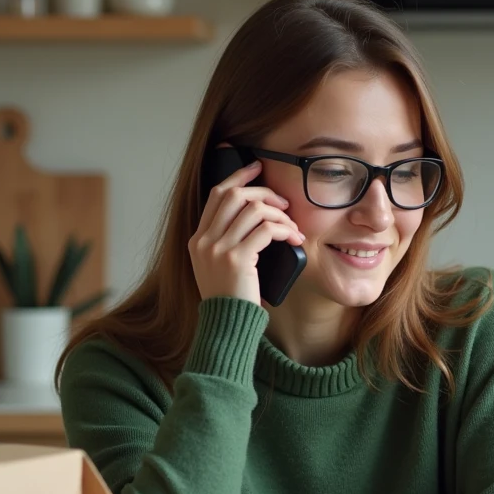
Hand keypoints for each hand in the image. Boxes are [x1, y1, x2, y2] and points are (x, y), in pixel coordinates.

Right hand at [190, 160, 304, 305]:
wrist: (226, 325)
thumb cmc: (230, 298)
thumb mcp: (218, 267)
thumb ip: (226, 242)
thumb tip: (256, 215)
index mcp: (198, 239)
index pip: (216, 194)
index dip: (238, 177)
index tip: (256, 167)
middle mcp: (204, 240)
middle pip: (234, 195)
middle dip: (264, 193)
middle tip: (284, 203)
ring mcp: (218, 249)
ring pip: (253, 210)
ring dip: (280, 215)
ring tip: (293, 228)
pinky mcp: (236, 259)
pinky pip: (266, 230)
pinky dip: (285, 230)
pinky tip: (295, 239)